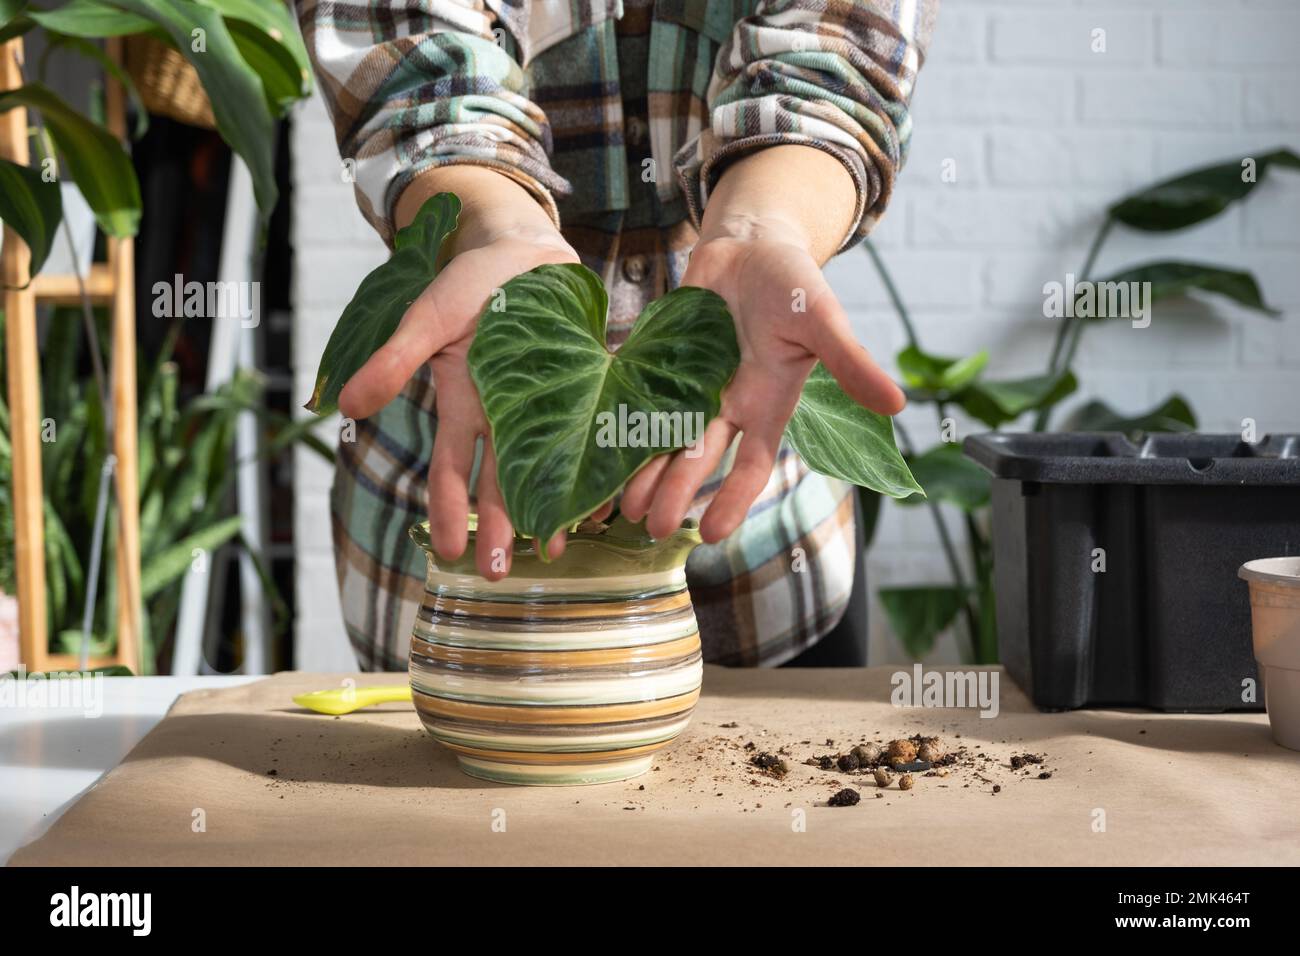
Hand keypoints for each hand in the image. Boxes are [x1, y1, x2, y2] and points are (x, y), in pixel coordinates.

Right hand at [337, 166, 580, 578]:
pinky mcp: (585, 386)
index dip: (448, 510)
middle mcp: (505, 414)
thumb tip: (347, 405)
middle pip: (501, 480)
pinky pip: (594, 431)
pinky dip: (601, 462)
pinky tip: (612, 495)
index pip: (451, 468)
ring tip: (557, 551)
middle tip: (500, 574)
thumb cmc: (468, 282)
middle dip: (500, 527)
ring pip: (547, 466)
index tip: (449, 553)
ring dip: (550, 507)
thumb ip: (394, 361)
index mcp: (466, 403)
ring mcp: (546, 403)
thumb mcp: (427, 317)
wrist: (522, 247)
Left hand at [620, 213, 903, 543]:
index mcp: (766, 403)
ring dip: (642, 470)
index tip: (712, 533)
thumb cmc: (794, 285)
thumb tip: (899, 404)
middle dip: (674, 492)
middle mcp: (725, 403)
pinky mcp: (659, 360)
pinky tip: (594, 445)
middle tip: (650, 528)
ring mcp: (688, 383)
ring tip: (620, 505)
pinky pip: (634, 395)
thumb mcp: (824, 321)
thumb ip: (852, 364)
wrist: (751, 246)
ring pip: (661, 435)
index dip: (733, 498)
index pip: (752, 464)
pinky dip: (616, 419)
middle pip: (697, 457)